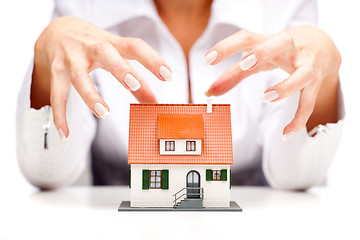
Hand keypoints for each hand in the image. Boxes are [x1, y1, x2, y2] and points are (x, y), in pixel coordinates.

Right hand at [31, 17, 172, 139]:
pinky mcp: (56, 70)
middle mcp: (91, 47)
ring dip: (91, 95)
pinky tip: (65, 134)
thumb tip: (155, 102)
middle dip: (119, 68)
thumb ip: (136, 79)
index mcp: (112, 43)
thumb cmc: (94, 45)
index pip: (134, 46)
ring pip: (79, 76)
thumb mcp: (116, 56)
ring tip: (104, 113)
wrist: (57, 30)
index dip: (151, 59)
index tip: (168, 75)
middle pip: (105, 53)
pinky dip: (60, 115)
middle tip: (133, 85)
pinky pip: (57, 94)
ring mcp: (71, 58)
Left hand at [204, 26, 340, 138]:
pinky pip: (309, 102)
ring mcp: (307, 64)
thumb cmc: (281, 51)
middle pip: (280, 42)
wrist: (323, 43)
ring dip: (285, 86)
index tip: (207, 60)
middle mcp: (290, 47)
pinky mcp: (316, 81)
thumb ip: (234, 74)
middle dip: (263, 53)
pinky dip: (299, 118)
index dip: (227, 47)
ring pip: (302, 74)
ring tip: (265, 97)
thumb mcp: (258, 59)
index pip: (247, 38)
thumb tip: (208, 91)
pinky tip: (286, 133)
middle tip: (245, 65)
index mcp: (269, 39)